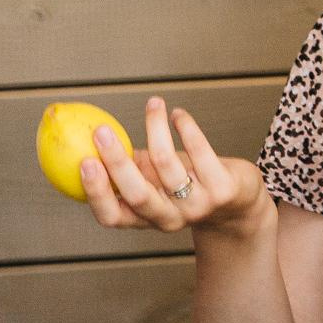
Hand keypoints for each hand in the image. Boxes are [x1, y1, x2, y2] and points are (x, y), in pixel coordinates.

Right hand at [79, 97, 272, 240]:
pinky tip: (177, 114)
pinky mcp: (223, 189)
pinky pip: (199, 151)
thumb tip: (86, 136)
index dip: (96, 192)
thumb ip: (124, 168)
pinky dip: (185, 127)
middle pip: (137, 194)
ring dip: (155, 129)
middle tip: (101, 130)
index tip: (84, 160)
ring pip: (167, 164)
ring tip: (153, 103)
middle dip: (116, 161)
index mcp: (144, 219)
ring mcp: (197, 206)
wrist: (238, 200)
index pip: (111, 216)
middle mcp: (169, 218)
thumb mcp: (152, 180)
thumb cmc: (186, 183)